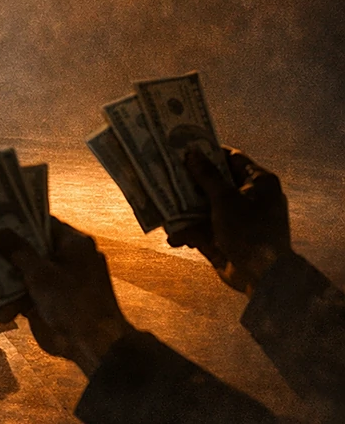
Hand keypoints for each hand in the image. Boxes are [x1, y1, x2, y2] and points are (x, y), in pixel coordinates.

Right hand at [0, 220, 135, 376]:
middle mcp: (62, 259)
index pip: (38, 224)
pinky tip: (2, 314)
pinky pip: (20, 298)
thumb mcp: (42, 272)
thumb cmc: (74, 302)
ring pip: (16, 277)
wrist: (94, 346)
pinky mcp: (45, 304)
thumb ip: (18, 251)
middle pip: (21, 252)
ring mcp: (53, 283)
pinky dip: (10, 305)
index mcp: (71, 244)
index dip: (12, 223)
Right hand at [170, 148, 290, 295]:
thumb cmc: (249, 231)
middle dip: (189, 184)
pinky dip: (189, 232)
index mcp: (259, 182)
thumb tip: (192, 153)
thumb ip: (207, 176)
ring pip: (204, 207)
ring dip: (184, 212)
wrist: (262, 277)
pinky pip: (203, 229)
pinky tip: (175, 238)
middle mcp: (249, 198)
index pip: (231, 158)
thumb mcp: (225, 199)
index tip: (183, 150)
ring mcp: (237, 219)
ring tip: (163, 211)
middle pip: (214, 183)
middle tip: (165, 176)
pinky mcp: (226, 238)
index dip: (208, 153)